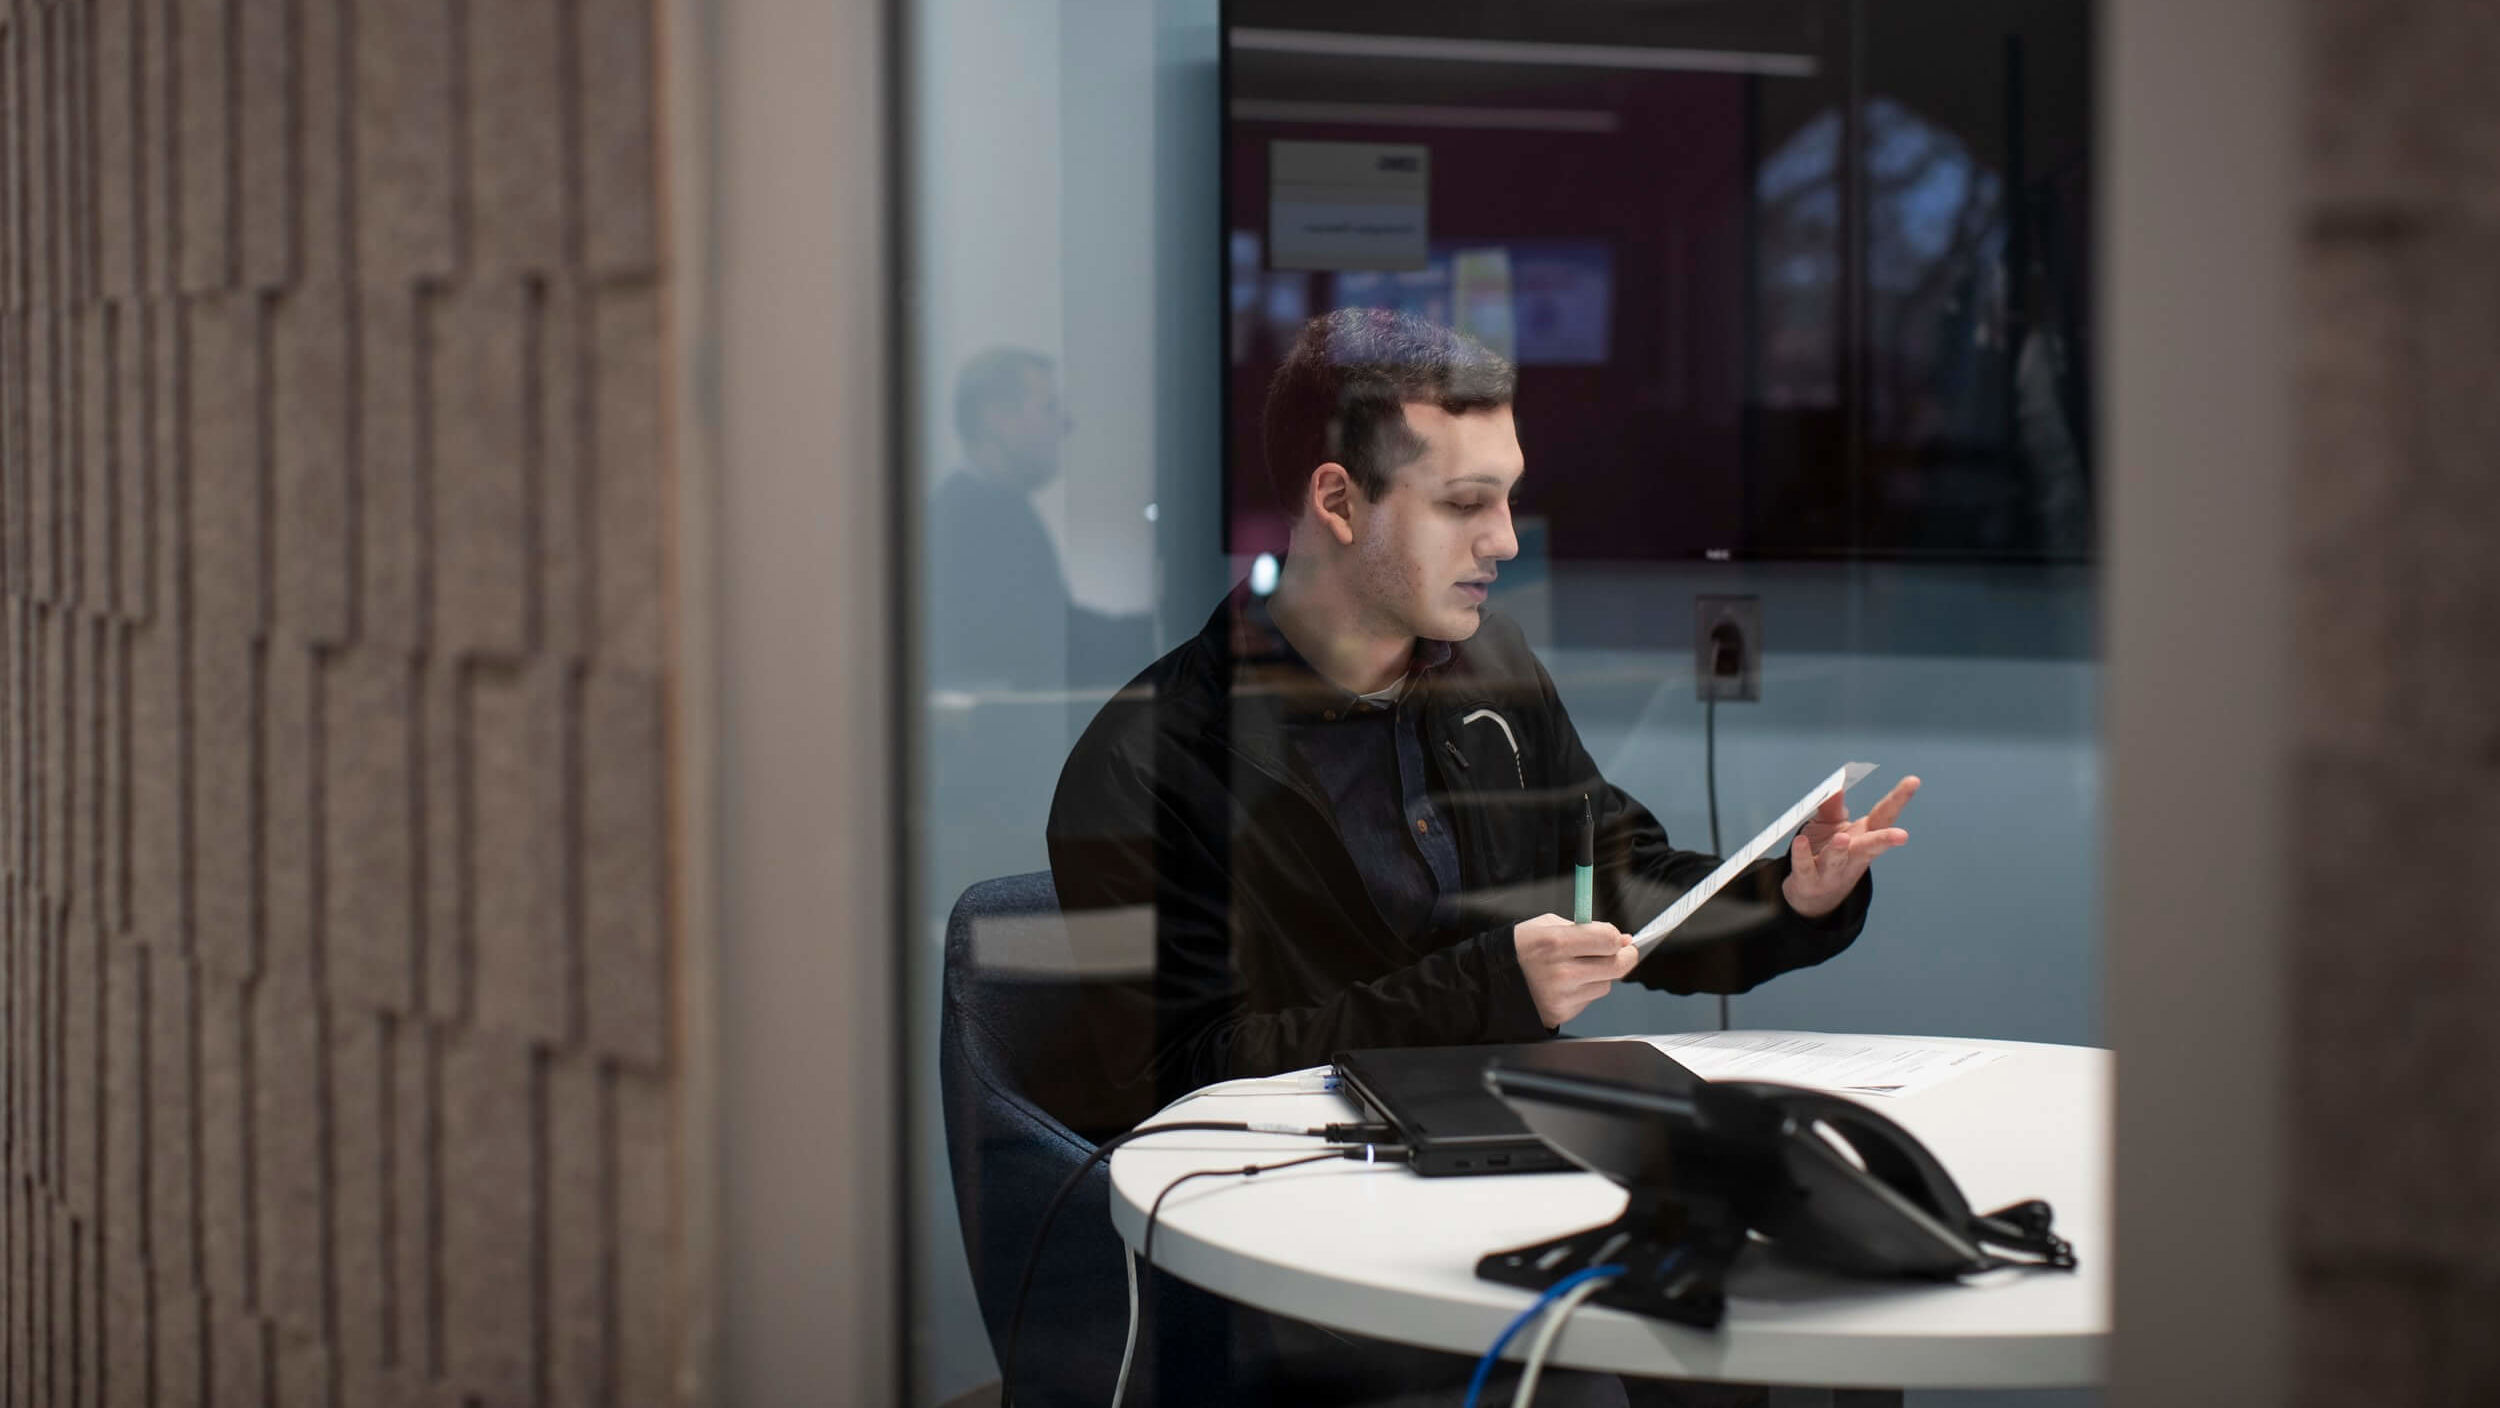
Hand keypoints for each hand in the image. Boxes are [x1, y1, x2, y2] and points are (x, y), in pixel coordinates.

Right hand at [1512, 913, 1637, 1028]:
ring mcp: (1562, 996)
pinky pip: (1589, 1000)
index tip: (1617, 937)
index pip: (1608, 940)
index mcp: (1555, 942)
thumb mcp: (1547, 925)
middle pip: (1617, 967)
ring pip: (1606, 985)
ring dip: (1601, 975)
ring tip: (1578, 968)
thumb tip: (1622, 939)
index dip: (1617, 937)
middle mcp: (1561, 972)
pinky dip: (1584, 990)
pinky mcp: (1561, 1013)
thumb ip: (1585, 929)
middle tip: (1624, 952)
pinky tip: (1566, 984)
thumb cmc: (1520, 948)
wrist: (1492, 980)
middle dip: (1626, 957)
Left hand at [1782, 775, 1919, 918]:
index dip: (1898, 800)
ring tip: (1843, 838)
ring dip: (1840, 849)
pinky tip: (1801, 841)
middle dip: (1885, 840)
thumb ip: (1832, 807)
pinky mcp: (1808, 880)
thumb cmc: (1825, 853)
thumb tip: (1837, 786)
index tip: (1913, 781)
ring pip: (1837, 859)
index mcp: (1863, 837)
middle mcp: (1852, 855)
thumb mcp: (1830, 827)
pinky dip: (1802, 855)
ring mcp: (1831, 870)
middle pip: (1870, 846)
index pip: (1884, 816)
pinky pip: (1804, 866)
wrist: (1811, 895)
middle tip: (1902, 836)